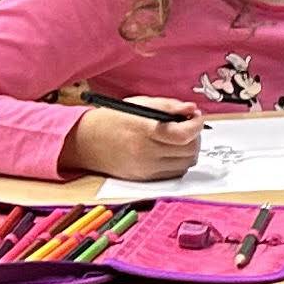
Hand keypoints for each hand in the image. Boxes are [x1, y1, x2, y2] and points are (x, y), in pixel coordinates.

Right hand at [58, 101, 201, 181]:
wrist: (87, 141)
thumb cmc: (114, 119)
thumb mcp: (140, 104)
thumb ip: (169, 106)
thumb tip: (192, 109)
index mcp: (144, 130)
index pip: (183, 134)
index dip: (196, 125)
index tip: (197, 117)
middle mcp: (146, 152)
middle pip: (189, 151)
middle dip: (196, 137)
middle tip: (190, 126)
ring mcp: (146, 168)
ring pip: (185, 164)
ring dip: (189, 151)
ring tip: (181, 139)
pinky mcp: (145, 179)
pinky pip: (174, 174)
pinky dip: (179, 163)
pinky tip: (172, 151)